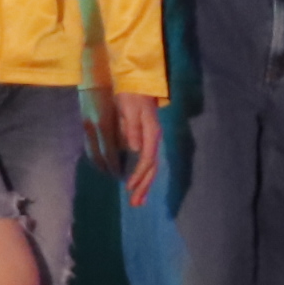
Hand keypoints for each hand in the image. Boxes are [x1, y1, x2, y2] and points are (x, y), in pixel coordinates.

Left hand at [113, 91, 162, 206]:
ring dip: (145, 184)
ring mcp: (151, 139)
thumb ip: (132, 128)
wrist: (136, 80)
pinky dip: (143, 174)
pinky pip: (147, 161)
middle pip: (152, 167)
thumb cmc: (130, 93)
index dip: (139, 174)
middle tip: (135, 203)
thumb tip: (135, 149)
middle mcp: (154, 138)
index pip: (147, 159)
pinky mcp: (147, 138)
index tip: (129, 187)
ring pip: (151, 166)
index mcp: (151, 133)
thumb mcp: (129, 108)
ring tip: (138, 200)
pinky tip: (139, 183)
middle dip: (144, 186)